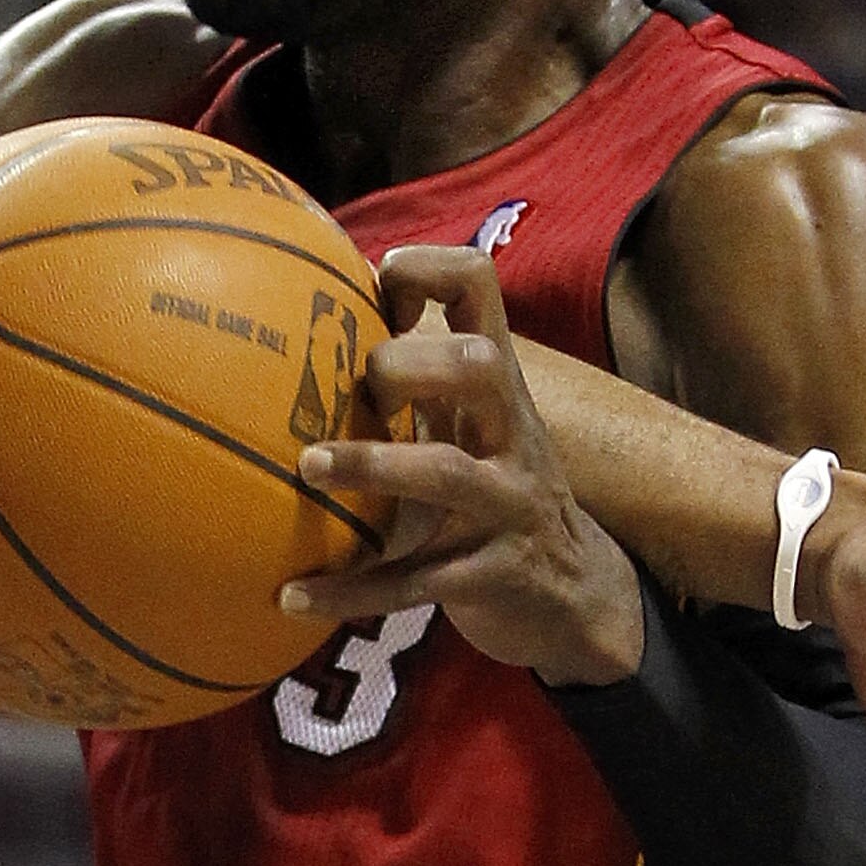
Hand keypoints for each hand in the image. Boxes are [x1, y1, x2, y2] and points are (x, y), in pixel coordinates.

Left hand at [285, 245, 646, 685]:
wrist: (575, 595)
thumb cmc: (491, 491)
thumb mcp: (467, 424)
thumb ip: (414, 376)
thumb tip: (305, 317)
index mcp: (495, 384)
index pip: (479, 287)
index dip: (426, 268)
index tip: (372, 284)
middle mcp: (511, 432)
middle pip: (479, 365)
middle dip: (409, 364)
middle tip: (351, 389)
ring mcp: (508, 505)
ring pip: (446, 473)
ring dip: (372, 464)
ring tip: (307, 467)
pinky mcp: (493, 575)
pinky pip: (415, 582)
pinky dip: (351, 590)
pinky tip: (290, 597)